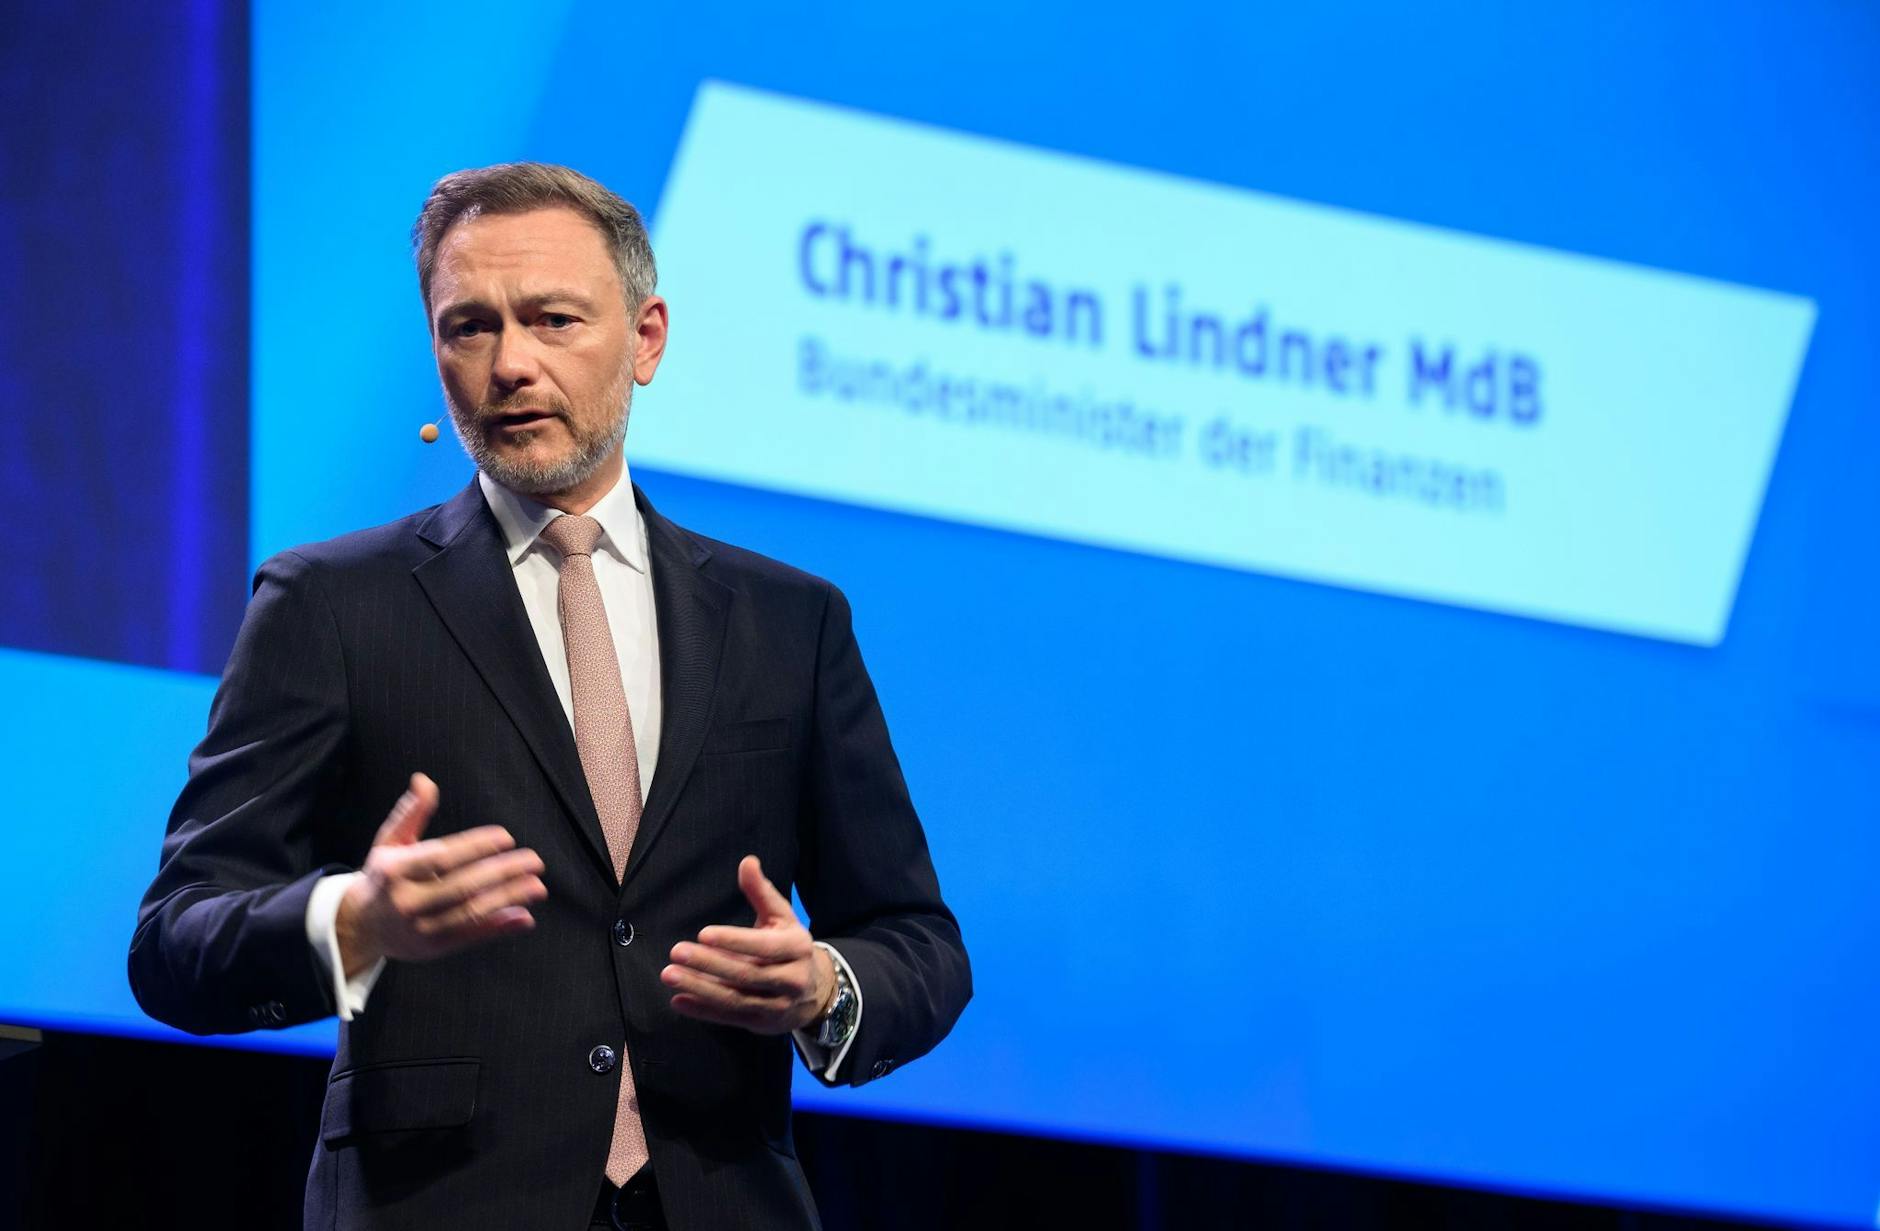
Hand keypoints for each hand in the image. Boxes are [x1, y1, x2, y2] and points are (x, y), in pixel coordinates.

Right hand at [335, 773, 546, 977]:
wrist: (361, 925)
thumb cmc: (384, 875)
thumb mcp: (389, 841)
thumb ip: (410, 812)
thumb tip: (424, 780)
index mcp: (394, 871)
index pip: (441, 858)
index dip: (474, 847)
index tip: (506, 837)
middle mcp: (406, 902)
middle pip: (461, 886)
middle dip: (502, 873)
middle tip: (534, 860)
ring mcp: (419, 928)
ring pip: (470, 913)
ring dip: (508, 900)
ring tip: (538, 886)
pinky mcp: (432, 948)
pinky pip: (471, 936)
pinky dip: (499, 927)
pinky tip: (525, 916)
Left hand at [662, 856, 834, 1034]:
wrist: (816, 991)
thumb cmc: (790, 945)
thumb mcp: (782, 917)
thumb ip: (762, 892)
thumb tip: (747, 861)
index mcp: (797, 948)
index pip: (764, 947)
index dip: (734, 941)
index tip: (704, 933)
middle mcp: (792, 979)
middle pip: (747, 975)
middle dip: (709, 964)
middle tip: (677, 952)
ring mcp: (778, 1005)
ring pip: (735, 1000)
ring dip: (700, 989)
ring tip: (670, 975)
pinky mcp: (763, 1024)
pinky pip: (730, 1018)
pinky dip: (703, 1011)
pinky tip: (679, 1000)